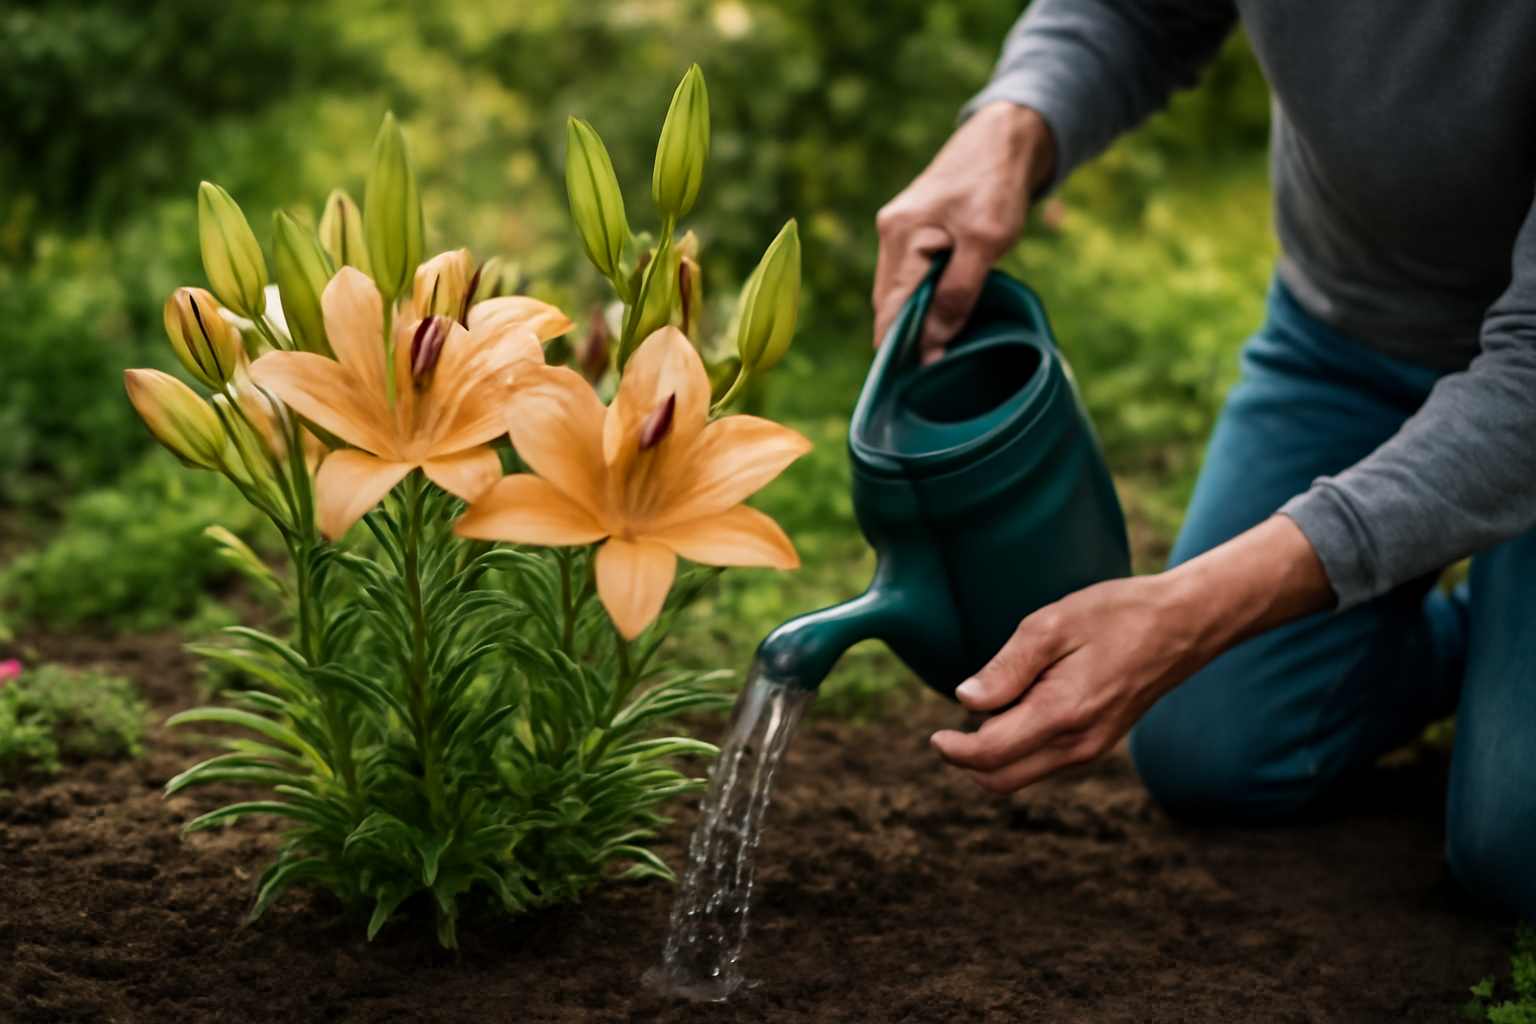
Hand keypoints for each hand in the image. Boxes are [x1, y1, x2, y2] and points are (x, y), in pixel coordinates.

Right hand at [873, 102, 1056, 363]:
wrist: (1004, 139)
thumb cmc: (998, 186)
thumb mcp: (987, 241)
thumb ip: (958, 292)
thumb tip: (933, 343)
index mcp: (902, 234)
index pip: (890, 308)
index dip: (900, 349)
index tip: (916, 381)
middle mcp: (890, 233)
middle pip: (887, 305)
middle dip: (905, 339)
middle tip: (930, 375)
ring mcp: (896, 232)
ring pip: (896, 294)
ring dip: (913, 322)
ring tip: (934, 354)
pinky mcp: (910, 232)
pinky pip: (907, 279)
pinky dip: (919, 302)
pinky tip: (936, 320)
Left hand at [930, 516, 1334, 792]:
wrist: (1183, 624)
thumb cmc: (1116, 615)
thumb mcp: (1052, 625)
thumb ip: (1007, 668)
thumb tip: (966, 702)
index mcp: (1062, 714)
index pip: (989, 755)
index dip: (953, 749)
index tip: (935, 734)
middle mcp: (1078, 744)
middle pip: (1001, 780)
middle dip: (969, 760)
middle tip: (953, 725)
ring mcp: (1091, 748)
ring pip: (1022, 774)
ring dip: (994, 753)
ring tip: (992, 704)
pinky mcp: (1098, 742)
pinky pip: (1044, 761)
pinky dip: (1019, 747)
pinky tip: (1019, 705)